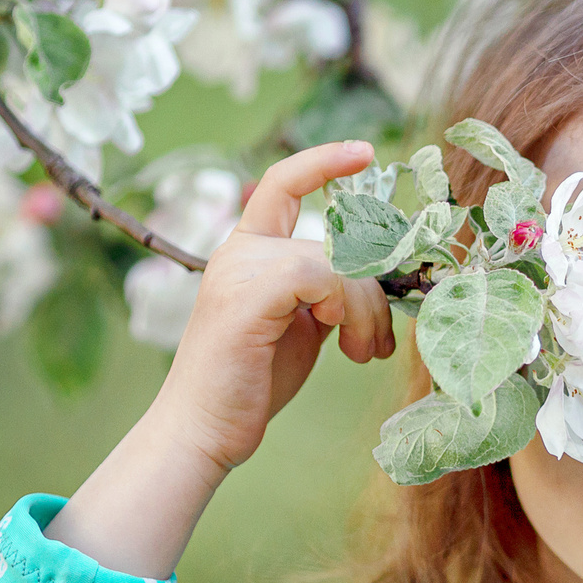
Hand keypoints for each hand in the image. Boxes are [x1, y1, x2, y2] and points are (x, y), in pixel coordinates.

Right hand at [149, 140, 397, 475]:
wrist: (203, 431)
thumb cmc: (251, 383)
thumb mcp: (299, 326)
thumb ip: (324, 295)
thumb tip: (375, 281)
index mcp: (248, 253)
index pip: (281, 184)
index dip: (323, 161)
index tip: (364, 152)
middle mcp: (241, 252)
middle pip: (337, 242)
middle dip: (374, 293)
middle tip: (379, 342)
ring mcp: (240, 270)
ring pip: (338, 263)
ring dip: (368, 312)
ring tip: (364, 354)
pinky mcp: (248, 296)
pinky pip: (324, 277)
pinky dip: (348, 310)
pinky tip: (344, 347)